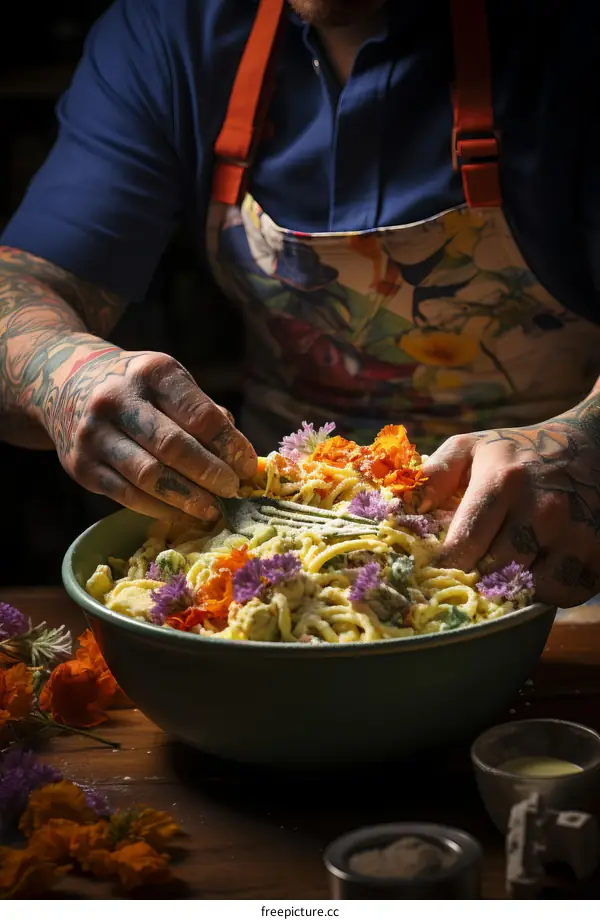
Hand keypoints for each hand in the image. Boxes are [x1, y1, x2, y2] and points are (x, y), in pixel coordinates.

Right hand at [46, 346, 256, 521]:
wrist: (66, 383)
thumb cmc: (137, 388)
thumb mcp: (169, 383)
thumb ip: (204, 414)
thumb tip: (240, 457)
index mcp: (152, 372)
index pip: (200, 415)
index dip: (229, 446)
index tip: (248, 467)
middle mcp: (118, 399)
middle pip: (173, 447)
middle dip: (210, 474)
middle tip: (232, 491)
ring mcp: (94, 434)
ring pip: (149, 477)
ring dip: (187, 498)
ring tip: (212, 509)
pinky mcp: (81, 466)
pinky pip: (127, 496)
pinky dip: (160, 509)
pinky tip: (182, 513)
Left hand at [419, 396, 599, 606]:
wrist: (591, 443)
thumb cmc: (518, 452)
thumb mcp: (471, 448)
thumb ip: (431, 476)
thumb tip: (396, 511)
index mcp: (503, 482)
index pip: (462, 546)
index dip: (442, 566)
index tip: (428, 574)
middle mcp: (542, 509)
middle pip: (494, 572)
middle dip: (474, 577)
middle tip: (464, 576)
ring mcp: (576, 533)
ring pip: (531, 589)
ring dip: (512, 588)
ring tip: (503, 571)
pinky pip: (566, 594)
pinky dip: (548, 592)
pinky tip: (537, 571)